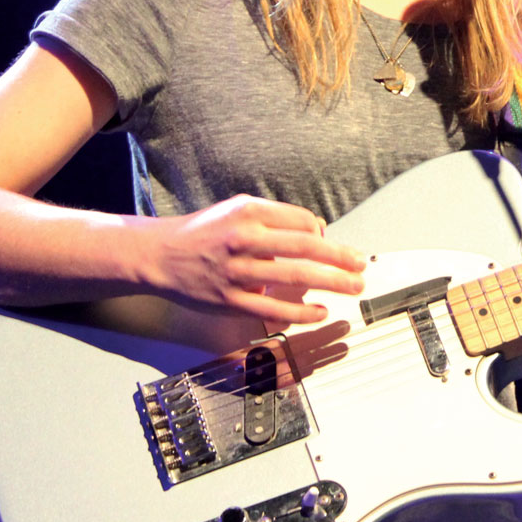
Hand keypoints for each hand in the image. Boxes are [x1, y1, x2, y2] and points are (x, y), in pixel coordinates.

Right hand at [144, 194, 365, 322]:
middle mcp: (244, 239)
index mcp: (249, 212)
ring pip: (295, 277)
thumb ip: (275, 218)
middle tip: (361, 265)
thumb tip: (317, 232)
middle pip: (306, 247)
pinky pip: (274, 309)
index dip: (324, 234)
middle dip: (341, 257)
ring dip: (332, 283)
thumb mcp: (237, 209)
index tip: (334, 246)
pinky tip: (320, 311)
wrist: (160, 254)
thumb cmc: (205, 231)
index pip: (302, 221)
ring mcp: (237, 271)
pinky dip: (302, 312)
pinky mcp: (231, 300)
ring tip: (354, 286)